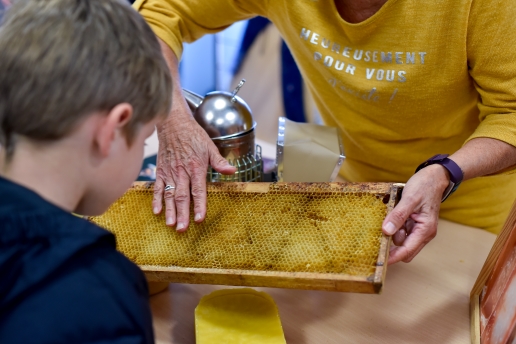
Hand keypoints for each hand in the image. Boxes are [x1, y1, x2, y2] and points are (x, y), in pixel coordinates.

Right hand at [153, 102, 235, 231]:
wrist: (173, 123)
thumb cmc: (194, 136)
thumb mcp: (210, 147)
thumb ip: (219, 162)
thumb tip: (232, 171)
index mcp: (196, 167)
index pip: (198, 190)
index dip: (199, 205)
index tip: (199, 218)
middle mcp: (182, 172)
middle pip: (182, 196)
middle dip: (183, 214)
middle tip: (183, 229)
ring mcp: (169, 172)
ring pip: (169, 195)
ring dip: (170, 210)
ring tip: (171, 224)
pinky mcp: (160, 171)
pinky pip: (157, 187)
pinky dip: (156, 199)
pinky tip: (156, 211)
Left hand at [382, 165, 449, 263]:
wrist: (435, 176)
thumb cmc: (425, 186)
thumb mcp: (409, 199)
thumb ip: (398, 215)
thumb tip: (386, 231)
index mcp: (425, 230)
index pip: (407, 251)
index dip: (394, 257)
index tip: (380, 261)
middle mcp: (423, 233)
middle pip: (405, 249)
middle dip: (392, 244)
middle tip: (378, 234)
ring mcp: (418, 229)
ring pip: (401, 240)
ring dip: (392, 232)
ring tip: (390, 215)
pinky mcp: (413, 224)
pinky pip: (401, 231)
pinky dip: (394, 226)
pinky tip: (392, 215)